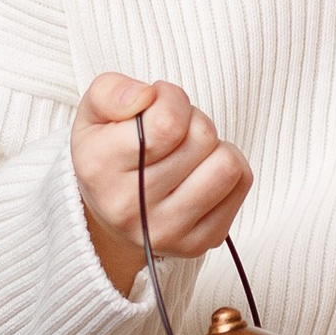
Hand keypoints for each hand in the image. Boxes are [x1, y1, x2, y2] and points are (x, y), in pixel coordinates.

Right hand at [71, 73, 252, 297]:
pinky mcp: (199, 242)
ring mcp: (166, 231)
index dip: (171, 99)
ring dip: (214, 146)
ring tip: (189, 151)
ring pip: (227, 165)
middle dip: (192, 121)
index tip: (157, 104)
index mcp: (99, 168)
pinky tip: (200, 172)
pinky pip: (241, 184)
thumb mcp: (94, 112)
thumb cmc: (109, 151)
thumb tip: (146, 96)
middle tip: (171, 132)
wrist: (112, 212)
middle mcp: (129, 208)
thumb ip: (112, 92)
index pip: (167, 123)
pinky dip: (226, 167)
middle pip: (202, 138)